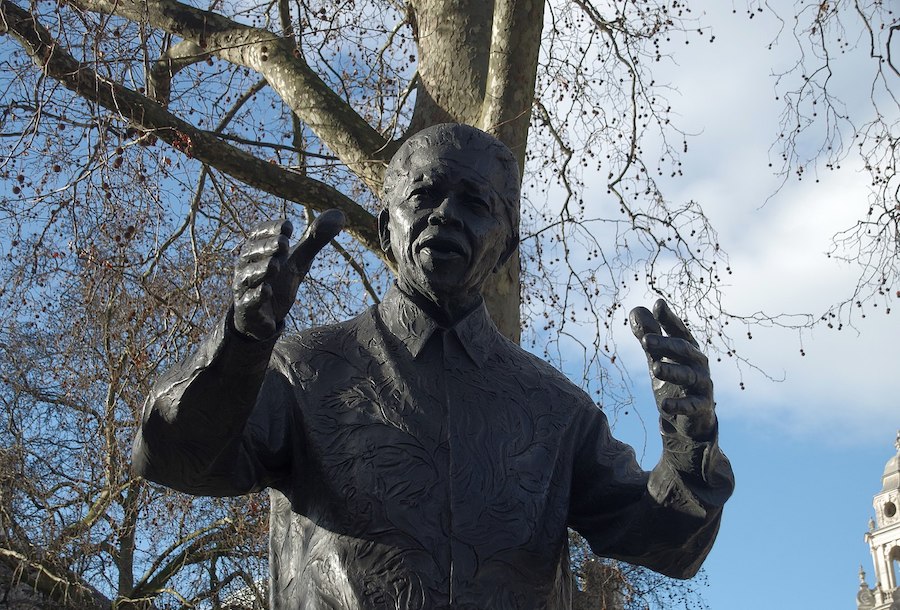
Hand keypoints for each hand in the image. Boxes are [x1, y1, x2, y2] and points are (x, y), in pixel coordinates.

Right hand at [232, 210, 344, 339]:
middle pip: (252, 252)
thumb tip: (341, 214)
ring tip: (276, 266)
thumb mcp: (300, 260)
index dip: (271, 228)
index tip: (289, 227)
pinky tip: (267, 291)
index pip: (258, 233)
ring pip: (249, 276)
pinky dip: (257, 295)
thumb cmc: (280, 281)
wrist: (266, 316)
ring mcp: (244, 287)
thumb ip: (315, 239)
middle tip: (284, 244)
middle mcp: (246, 266)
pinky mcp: (247, 309)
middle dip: (267, 247)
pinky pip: (249, 301)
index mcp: (257, 249)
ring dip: (262, 270)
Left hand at [629, 299, 714, 439]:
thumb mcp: (659, 357)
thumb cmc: (674, 380)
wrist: (691, 417)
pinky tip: (663, 406)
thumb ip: (648, 335)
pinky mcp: (702, 407)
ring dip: (672, 371)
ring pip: (688, 375)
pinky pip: (692, 405)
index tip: (658, 305)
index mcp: (687, 348)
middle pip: (683, 349)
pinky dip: (679, 405)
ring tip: (654, 368)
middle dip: (665, 344)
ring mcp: (702, 384)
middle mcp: (698, 363)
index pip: (679, 330)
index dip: (669, 318)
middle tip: (645, 341)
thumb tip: (635, 310)